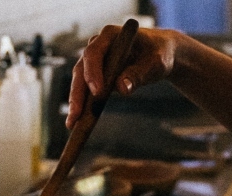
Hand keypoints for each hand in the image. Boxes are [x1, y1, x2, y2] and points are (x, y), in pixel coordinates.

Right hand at [66, 26, 181, 127]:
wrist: (159, 54)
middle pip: (81, 69)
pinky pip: (86, 89)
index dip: (93, 72)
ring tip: (73, 123)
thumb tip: (122, 89)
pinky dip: (82, 105)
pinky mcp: (96, 74)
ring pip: (80, 81)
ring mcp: (95, 60)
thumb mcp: (155, 64)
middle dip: (77, 93)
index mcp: (110, 35)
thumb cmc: (159, 54)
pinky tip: (78, 122)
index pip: (94, 53)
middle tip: (76, 115)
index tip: (98, 92)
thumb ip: (139, 74)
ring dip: (76, 102)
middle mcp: (97, 46)